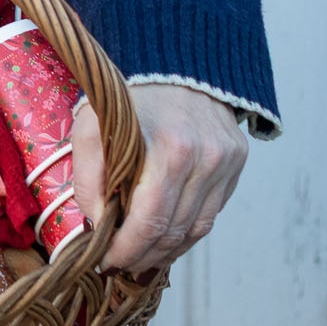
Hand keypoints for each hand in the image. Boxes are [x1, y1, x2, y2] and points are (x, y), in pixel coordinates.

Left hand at [69, 81, 247, 274]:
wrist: (172, 61)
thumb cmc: (127, 95)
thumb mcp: (92, 126)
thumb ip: (89, 178)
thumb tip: (96, 226)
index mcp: (170, 149)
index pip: (150, 221)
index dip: (126, 250)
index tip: (106, 261)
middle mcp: (206, 158)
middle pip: (174, 231)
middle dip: (143, 256)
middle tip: (120, 264)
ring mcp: (226, 161)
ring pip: (197, 229)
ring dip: (166, 250)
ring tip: (141, 257)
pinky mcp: (236, 161)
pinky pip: (212, 212)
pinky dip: (187, 230)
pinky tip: (165, 236)